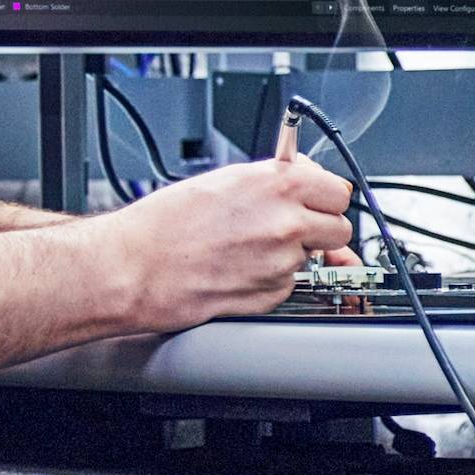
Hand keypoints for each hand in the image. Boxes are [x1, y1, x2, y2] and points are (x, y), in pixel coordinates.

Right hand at [101, 147, 361, 327]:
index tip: (315, 201)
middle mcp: (286, 222)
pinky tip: (240, 268)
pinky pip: (290, 283)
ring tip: (250, 248)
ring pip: (314, 258)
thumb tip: (300, 180)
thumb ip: (270, 180)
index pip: (338, 190)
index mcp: (278, 185)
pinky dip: (273, 278)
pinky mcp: (272, 294)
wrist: (134, 268)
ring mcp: (283, 262)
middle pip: (340, 228)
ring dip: (294, 254)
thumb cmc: (164, 224)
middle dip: (322, 229)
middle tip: (295, 227)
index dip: (325, 197)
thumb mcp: (223, 180)